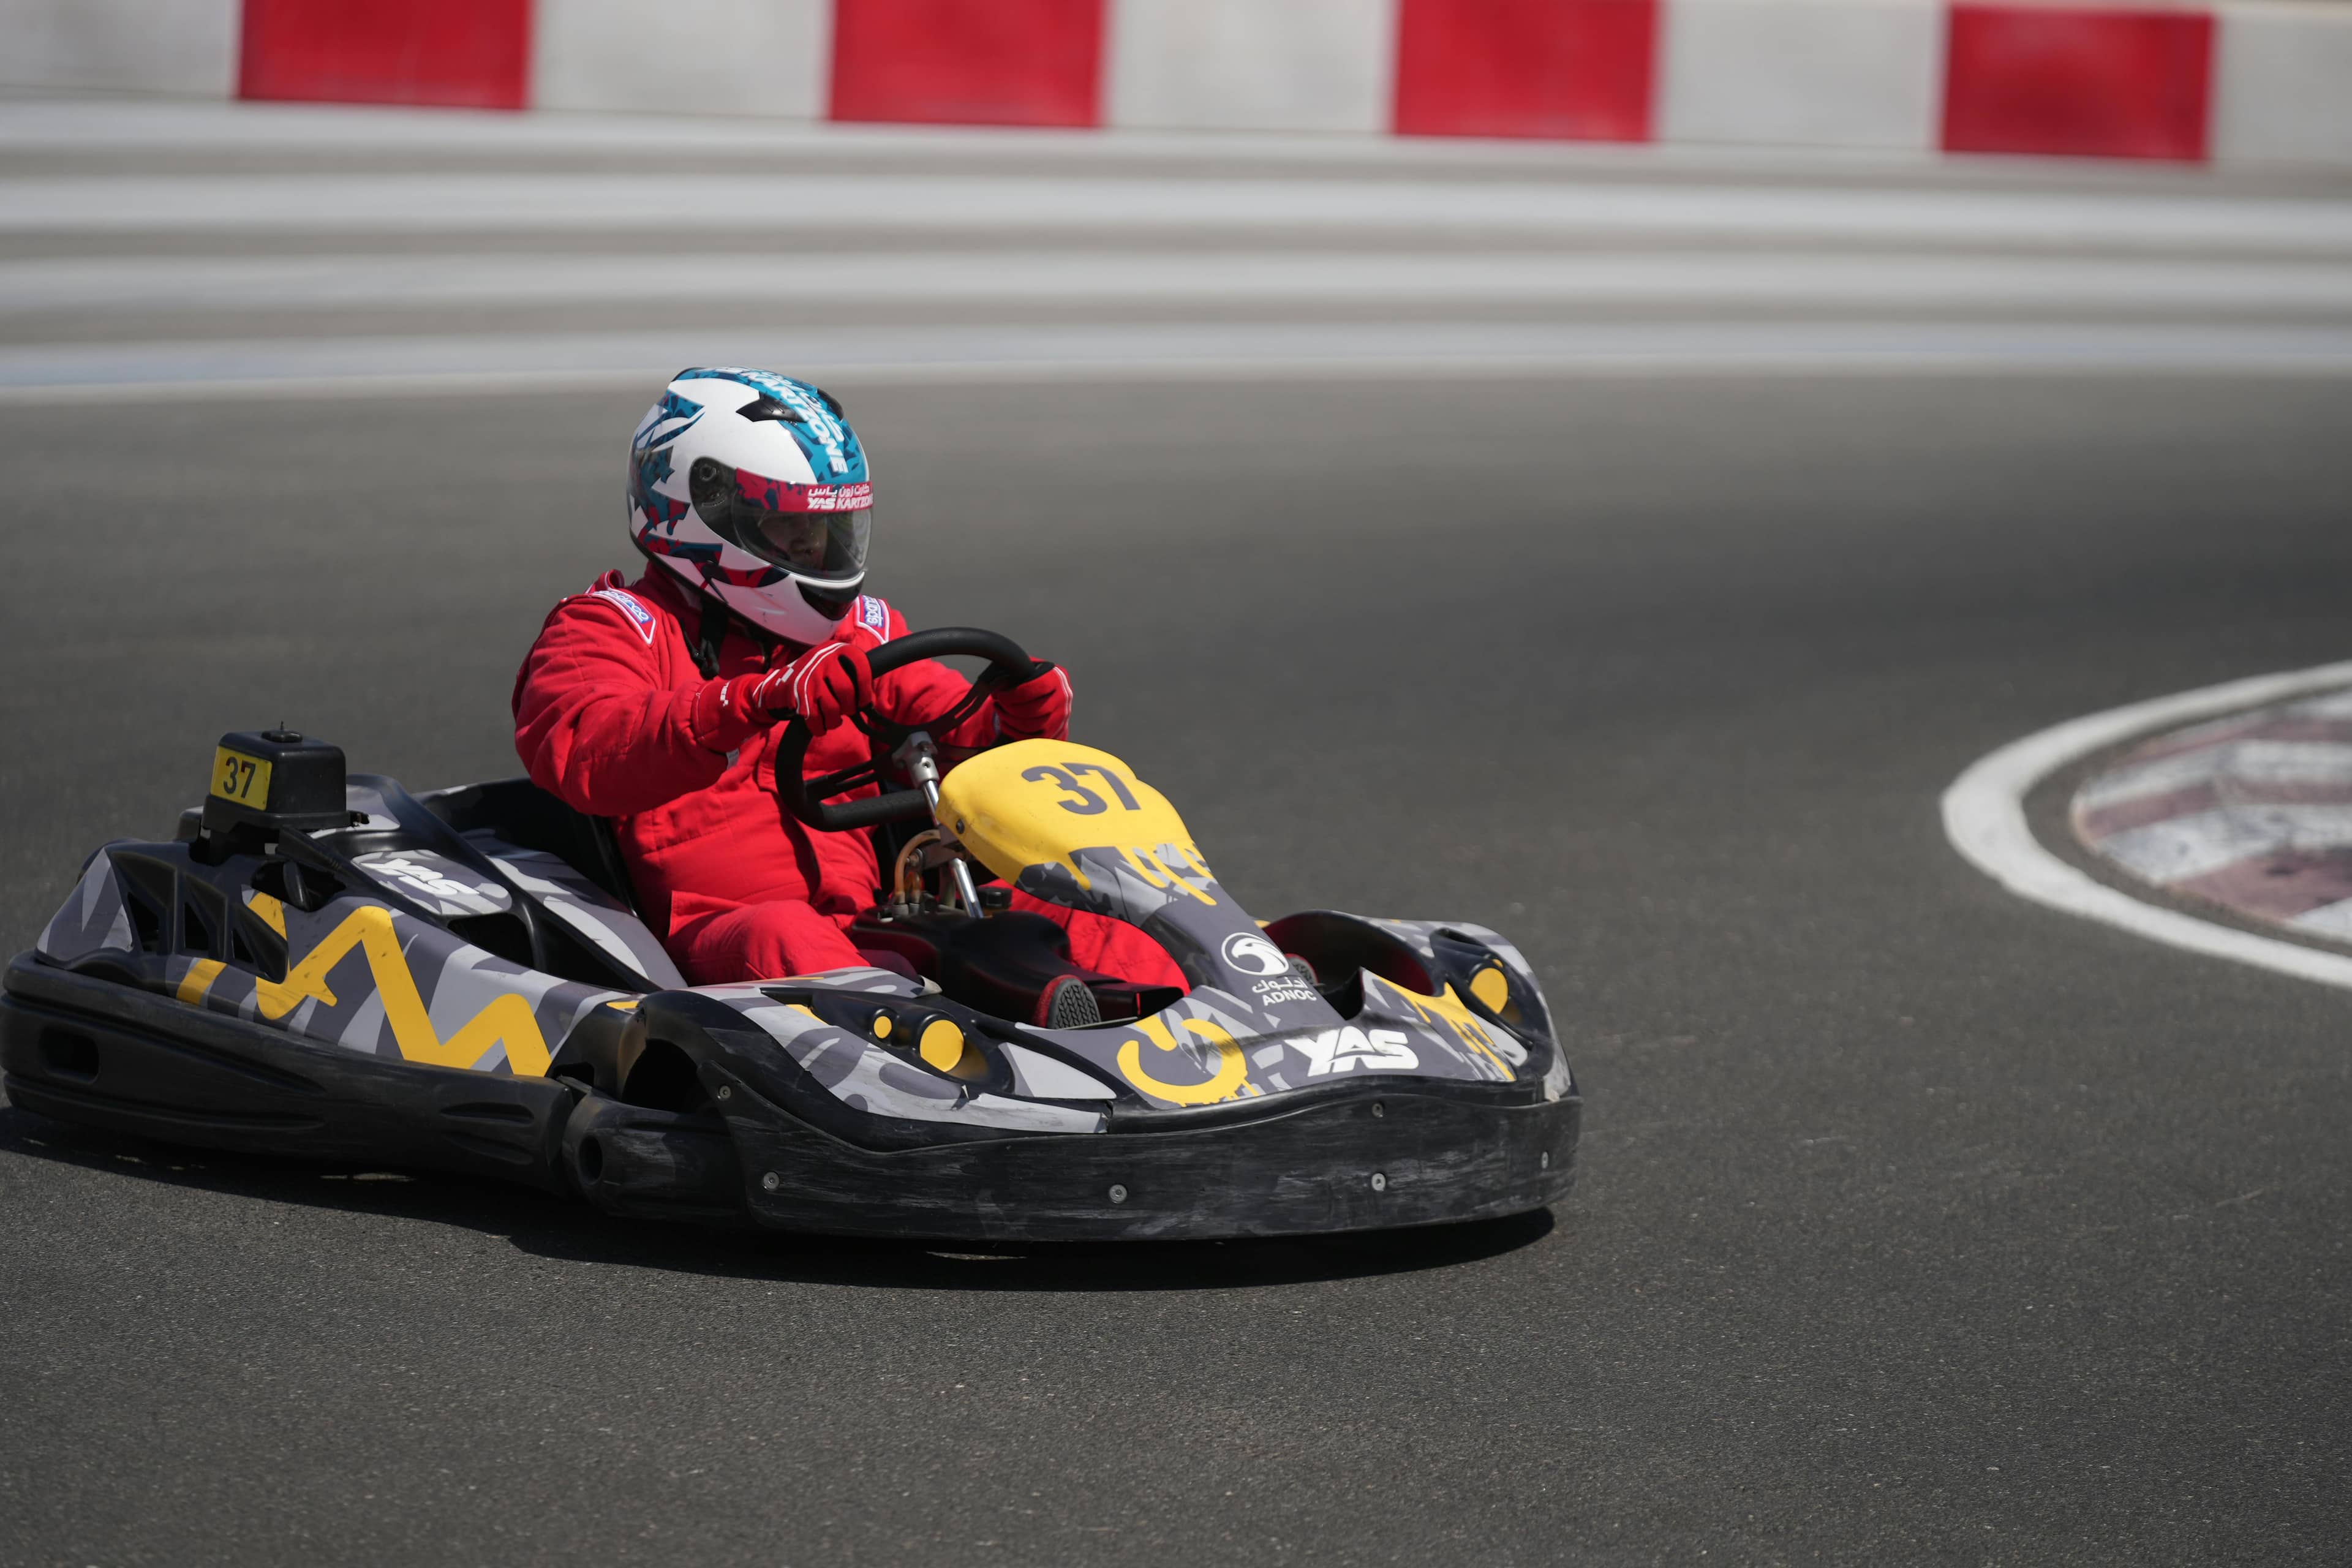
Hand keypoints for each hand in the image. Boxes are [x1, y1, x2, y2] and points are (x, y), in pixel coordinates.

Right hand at [744, 636, 872, 735]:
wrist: (784, 678)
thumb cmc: (820, 674)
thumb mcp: (838, 663)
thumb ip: (854, 674)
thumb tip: (869, 701)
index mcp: (840, 650)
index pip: (862, 670)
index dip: (866, 690)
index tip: (864, 702)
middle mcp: (825, 659)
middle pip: (846, 692)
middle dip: (849, 707)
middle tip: (846, 710)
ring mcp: (811, 676)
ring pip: (832, 708)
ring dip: (834, 720)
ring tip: (834, 719)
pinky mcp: (799, 693)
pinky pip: (815, 717)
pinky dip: (820, 727)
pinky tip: (820, 726)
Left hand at [995, 661, 1071, 739]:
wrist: (1045, 691)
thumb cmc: (1027, 676)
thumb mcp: (1023, 667)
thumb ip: (1013, 670)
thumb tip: (997, 683)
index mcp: (1057, 676)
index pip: (1038, 687)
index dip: (1015, 694)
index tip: (1000, 694)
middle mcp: (1064, 696)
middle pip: (1034, 710)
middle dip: (1010, 709)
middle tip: (998, 703)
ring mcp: (1063, 715)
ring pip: (1033, 726)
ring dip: (1011, 721)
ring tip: (1000, 711)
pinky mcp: (1057, 730)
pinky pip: (1034, 737)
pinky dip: (1015, 732)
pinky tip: (1005, 723)